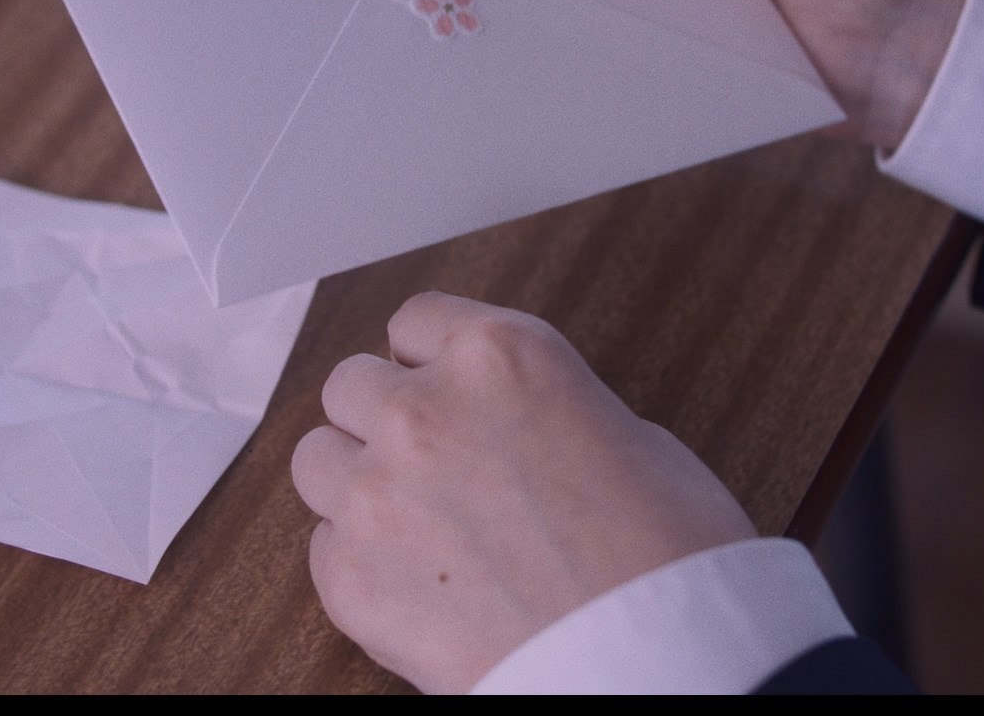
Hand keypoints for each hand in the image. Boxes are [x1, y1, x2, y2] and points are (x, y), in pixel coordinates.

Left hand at [292, 291, 756, 693]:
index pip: (416, 321)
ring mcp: (376, 493)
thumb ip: (547, 412)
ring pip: (317, 458)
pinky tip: (419, 581)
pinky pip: (323, 546)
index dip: (429, 359)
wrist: (650, 662)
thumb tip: (517, 431)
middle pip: (352, 384)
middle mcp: (424, 411)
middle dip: (385, 417)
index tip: (437, 385)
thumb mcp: (630, 436)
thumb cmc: (666, 558)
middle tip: (428, 461)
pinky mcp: (350, 577)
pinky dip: (360, 559)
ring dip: (356, 480)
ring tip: (411, 521)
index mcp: (501, 357)